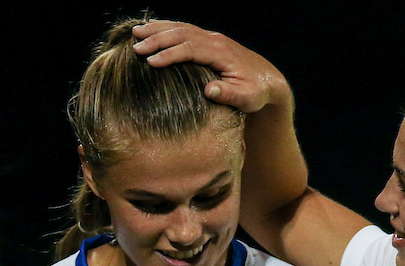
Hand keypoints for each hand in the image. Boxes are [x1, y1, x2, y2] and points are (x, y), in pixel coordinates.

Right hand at [132, 21, 287, 114]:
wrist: (269, 80)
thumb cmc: (257, 92)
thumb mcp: (247, 98)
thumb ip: (229, 94)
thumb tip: (209, 91)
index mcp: (222, 53)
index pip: (191, 49)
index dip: (170, 54)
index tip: (151, 62)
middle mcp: (215, 41)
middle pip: (182, 34)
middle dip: (157, 39)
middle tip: (135, 47)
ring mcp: (212, 38)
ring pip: (181, 28)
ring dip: (158, 29)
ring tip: (135, 32)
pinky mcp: (209, 40)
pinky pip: (185, 29)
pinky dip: (166, 28)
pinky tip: (152, 29)